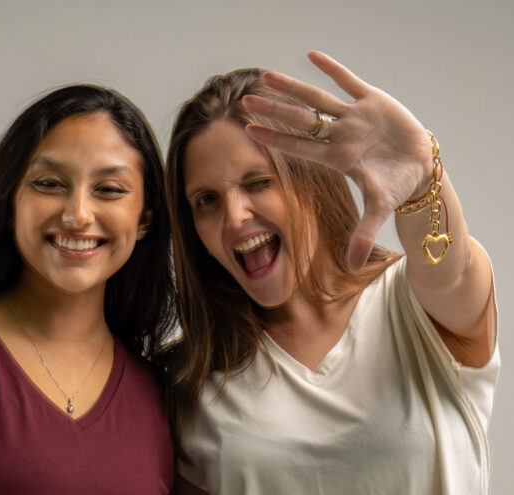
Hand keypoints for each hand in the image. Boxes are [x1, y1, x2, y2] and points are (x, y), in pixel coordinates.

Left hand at [242, 51, 434, 270]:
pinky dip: (332, 69)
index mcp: (337, 158)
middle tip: (245, 101)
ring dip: (293, 88)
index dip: (275, 139)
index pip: (299, 147)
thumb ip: (363, 235)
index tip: (249, 132)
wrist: (419, 168)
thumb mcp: (379, 211)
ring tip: (266, 76)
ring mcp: (354, 117)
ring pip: (318, 99)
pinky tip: (311, 56)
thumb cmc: (394, 188)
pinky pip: (348, 81)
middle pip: (301, 121)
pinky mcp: (373, 101)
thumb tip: (354, 268)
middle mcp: (340, 136)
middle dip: (274, 111)